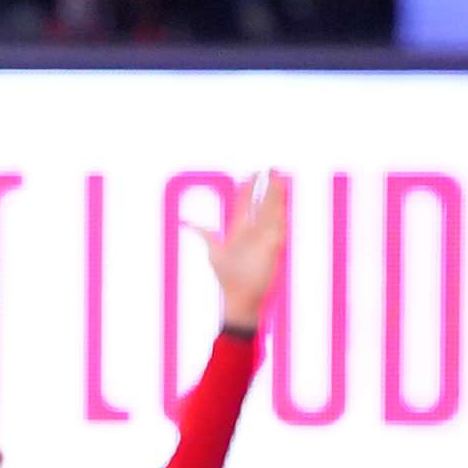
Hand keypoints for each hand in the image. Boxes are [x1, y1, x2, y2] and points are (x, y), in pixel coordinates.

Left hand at [194, 172, 286, 331]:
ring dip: (276, 197)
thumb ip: (204, 234)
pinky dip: (281, 218)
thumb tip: (186, 222)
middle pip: (262, 204)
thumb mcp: (214, 252)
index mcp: (239, 231)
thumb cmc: (229, 278)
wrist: (240, 299)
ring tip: (279, 179)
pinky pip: (279, 230)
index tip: (253, 173)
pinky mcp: (274, 249)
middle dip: (267, 187)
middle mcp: (254, 232)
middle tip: (272, 168)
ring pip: (273, 213)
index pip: (246, 204)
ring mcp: (265, 239)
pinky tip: (283, 206)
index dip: (249, 189)